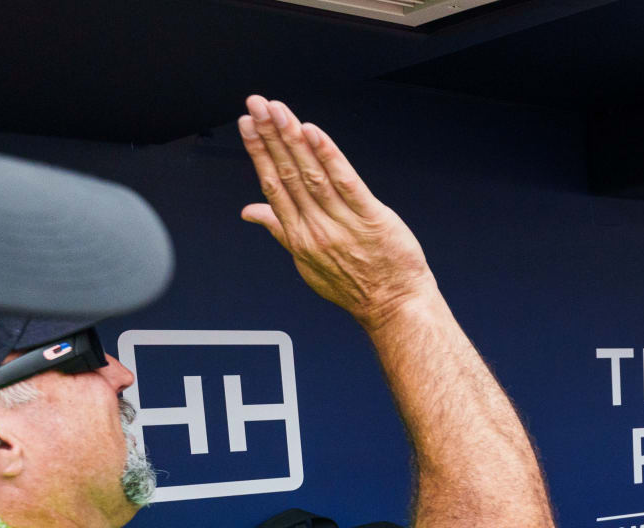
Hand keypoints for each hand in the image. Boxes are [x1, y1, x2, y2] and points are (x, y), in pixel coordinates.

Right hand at [237, 96, 435, 328]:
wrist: (395, 306)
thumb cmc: (355, 287)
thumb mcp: (307, 265)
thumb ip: (279, 231)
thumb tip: (250, 212)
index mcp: (299, 236)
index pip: (271, 185)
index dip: (258, 152)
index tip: (248, 125)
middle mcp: (316, 228)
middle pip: (287, 173)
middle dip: (270, 135)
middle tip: (256, 104)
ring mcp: (344, 223)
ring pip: (312, 174)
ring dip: (293, 138)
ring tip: (279, 110)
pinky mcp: (372, 219)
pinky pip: (347, 183)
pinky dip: (330, 156)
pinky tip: (315, 133)